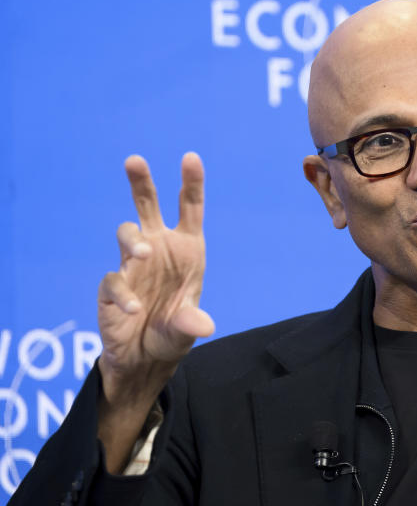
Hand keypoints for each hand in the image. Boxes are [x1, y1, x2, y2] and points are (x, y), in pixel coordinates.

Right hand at [97, 153, 214, 402]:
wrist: (145, 358)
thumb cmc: (173, 332)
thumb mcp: (187, 328)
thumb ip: (192, 323)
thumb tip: (203, 325)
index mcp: (187, 248)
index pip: (189, 209)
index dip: (191, 182)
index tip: (190, 157)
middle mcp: (159, 249)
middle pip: (147, 206)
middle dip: (141, 182)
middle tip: (135, 160)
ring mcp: (133, 264)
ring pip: (127, 233)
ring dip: (134, 240)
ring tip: (142, 253)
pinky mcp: (113, 286)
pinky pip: (114, 280)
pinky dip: (123, 293)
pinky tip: (134, 309)